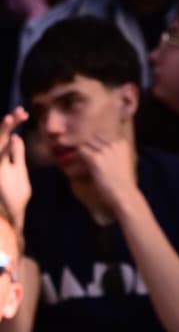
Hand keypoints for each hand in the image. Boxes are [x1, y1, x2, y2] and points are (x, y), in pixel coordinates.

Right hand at [0, 106, 28, 229]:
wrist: (6, 219)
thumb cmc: (13, 196)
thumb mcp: (18, 172)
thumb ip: (17, 155)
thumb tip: (17, 137)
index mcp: (2, 157)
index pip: (7, 135)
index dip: (13, 122)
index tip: (24, 112)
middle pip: (0, 137)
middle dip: (9, 123)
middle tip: (20, 112)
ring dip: (3, 131)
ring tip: (10, 119)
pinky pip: (1, 157)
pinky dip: (4, 150)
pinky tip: (12, 140)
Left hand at [76, 132, 140, 214]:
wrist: (125, 195)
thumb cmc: (124, 184)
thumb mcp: (123, 163)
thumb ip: (114, 152)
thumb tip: (99, 148)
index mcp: (122, 143)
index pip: (103, 136)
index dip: (96, 145)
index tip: (95, 154)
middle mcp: (114, 143)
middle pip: (93, 138)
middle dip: (89, 147)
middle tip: (85, 158)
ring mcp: (105, 150)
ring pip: (86, 143)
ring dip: (83, 152)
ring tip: (82, 162)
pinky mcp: (95, 158)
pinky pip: (81, 151)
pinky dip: (78, 157)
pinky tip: (80, 165)